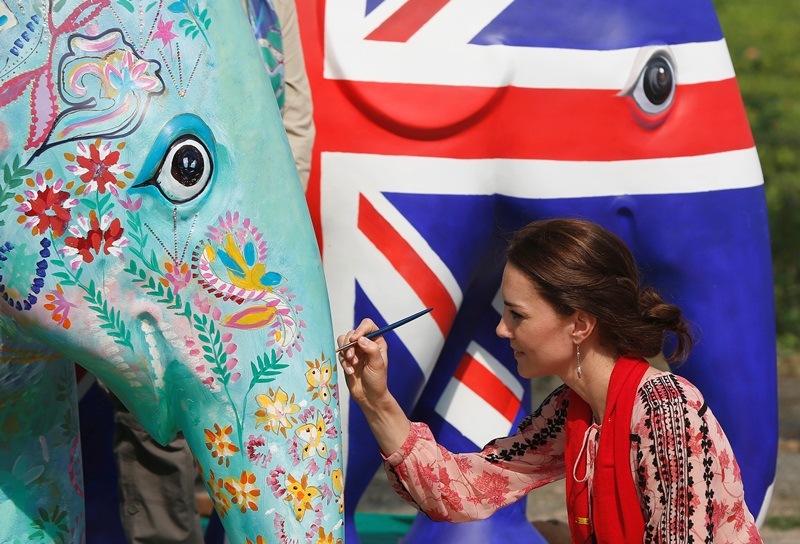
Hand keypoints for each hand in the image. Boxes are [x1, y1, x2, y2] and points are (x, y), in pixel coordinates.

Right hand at [337, 318, 411, 454]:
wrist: (368, 396)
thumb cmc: (377, 381)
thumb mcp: (377, 364)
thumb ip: (371, 349)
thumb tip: (361, 339)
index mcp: (377, 341)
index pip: (367, 325)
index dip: (360, 329)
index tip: (355, 339)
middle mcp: (366, 343)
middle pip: (352, 333)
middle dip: (349, 345)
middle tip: (351, 357)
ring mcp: (355, 351)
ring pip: (343, 341)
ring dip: (345, 352)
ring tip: (351, 364)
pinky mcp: (347, 359)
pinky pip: (340, 354)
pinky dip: (343, 362)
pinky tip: (350, 371)